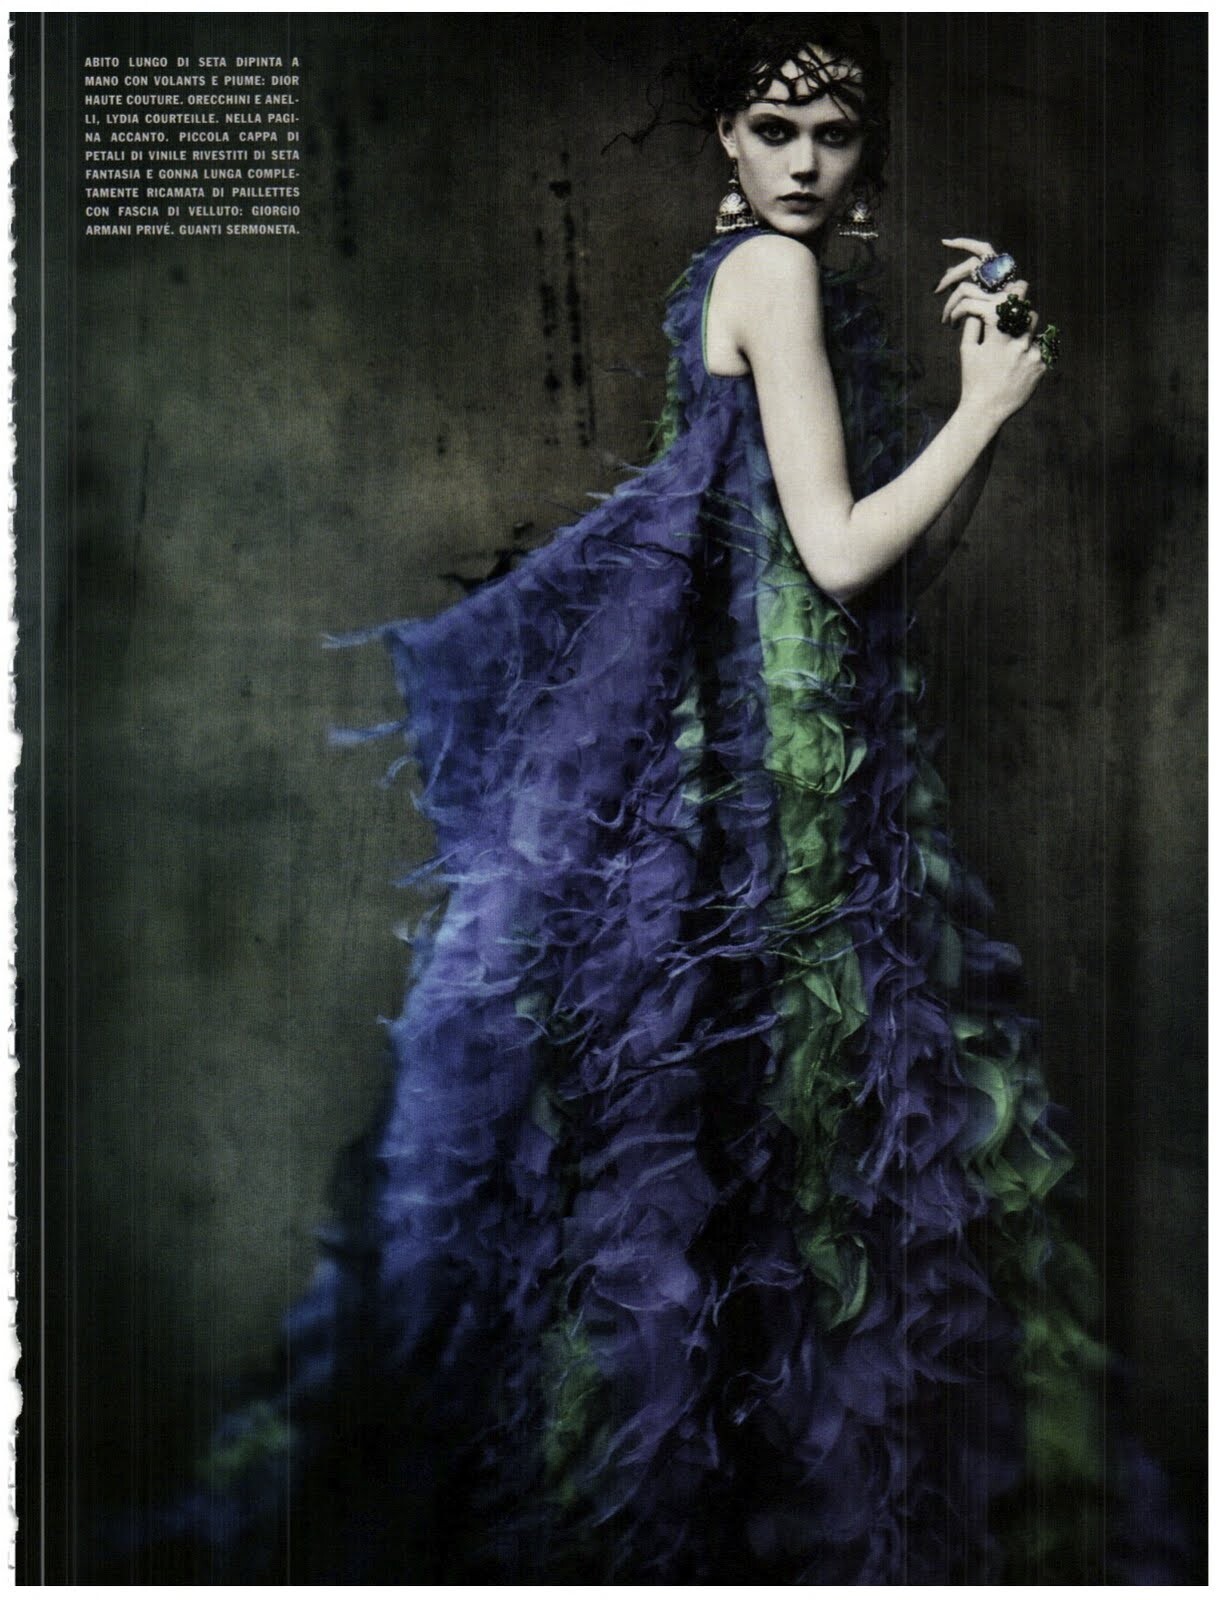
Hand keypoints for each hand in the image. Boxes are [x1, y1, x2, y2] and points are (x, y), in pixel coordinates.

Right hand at [936, 237, 1048, 424]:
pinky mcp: (1041, 367)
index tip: (1017, 286)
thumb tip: (981, 306)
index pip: (1011, 303)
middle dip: (1024, 313)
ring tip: (1017, 344)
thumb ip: (973, 325)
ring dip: (1028, 332)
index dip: (1017, 291)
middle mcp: (1017, 345)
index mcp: (998, 338)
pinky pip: (1042, 349)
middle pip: (1029, 313)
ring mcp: (1032, 356)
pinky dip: (1033, 351)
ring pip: (1037, 331)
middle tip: (1018, 315)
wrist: (986, 410)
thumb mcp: (967, 351)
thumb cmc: (973, 379)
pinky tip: (1021, 364)